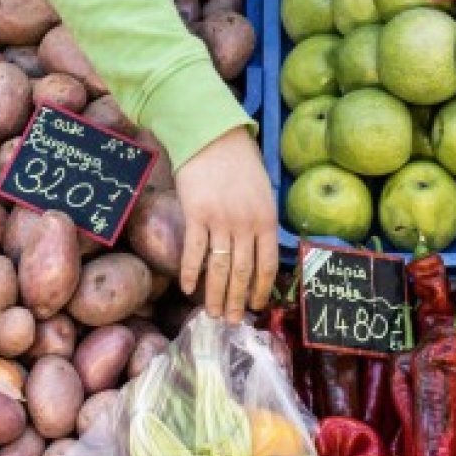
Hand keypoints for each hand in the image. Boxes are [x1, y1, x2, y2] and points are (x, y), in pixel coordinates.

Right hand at [174, 127, 278, 321]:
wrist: (211, 135)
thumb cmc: (239, 162)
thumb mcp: (263, 191)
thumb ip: (261, 221)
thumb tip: (258, 252)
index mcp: (266, 219)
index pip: (267, 265)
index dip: (260, 290)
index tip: (255, 306)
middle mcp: (246, 224)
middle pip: (242, 272)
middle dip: (237, 301)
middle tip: (232, 321)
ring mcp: (220, 220)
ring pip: (219, 268)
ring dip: (215, 295)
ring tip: (212, 313)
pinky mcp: (196, 215)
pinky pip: (194, 252)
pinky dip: (190, 273)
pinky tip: (188, 289)